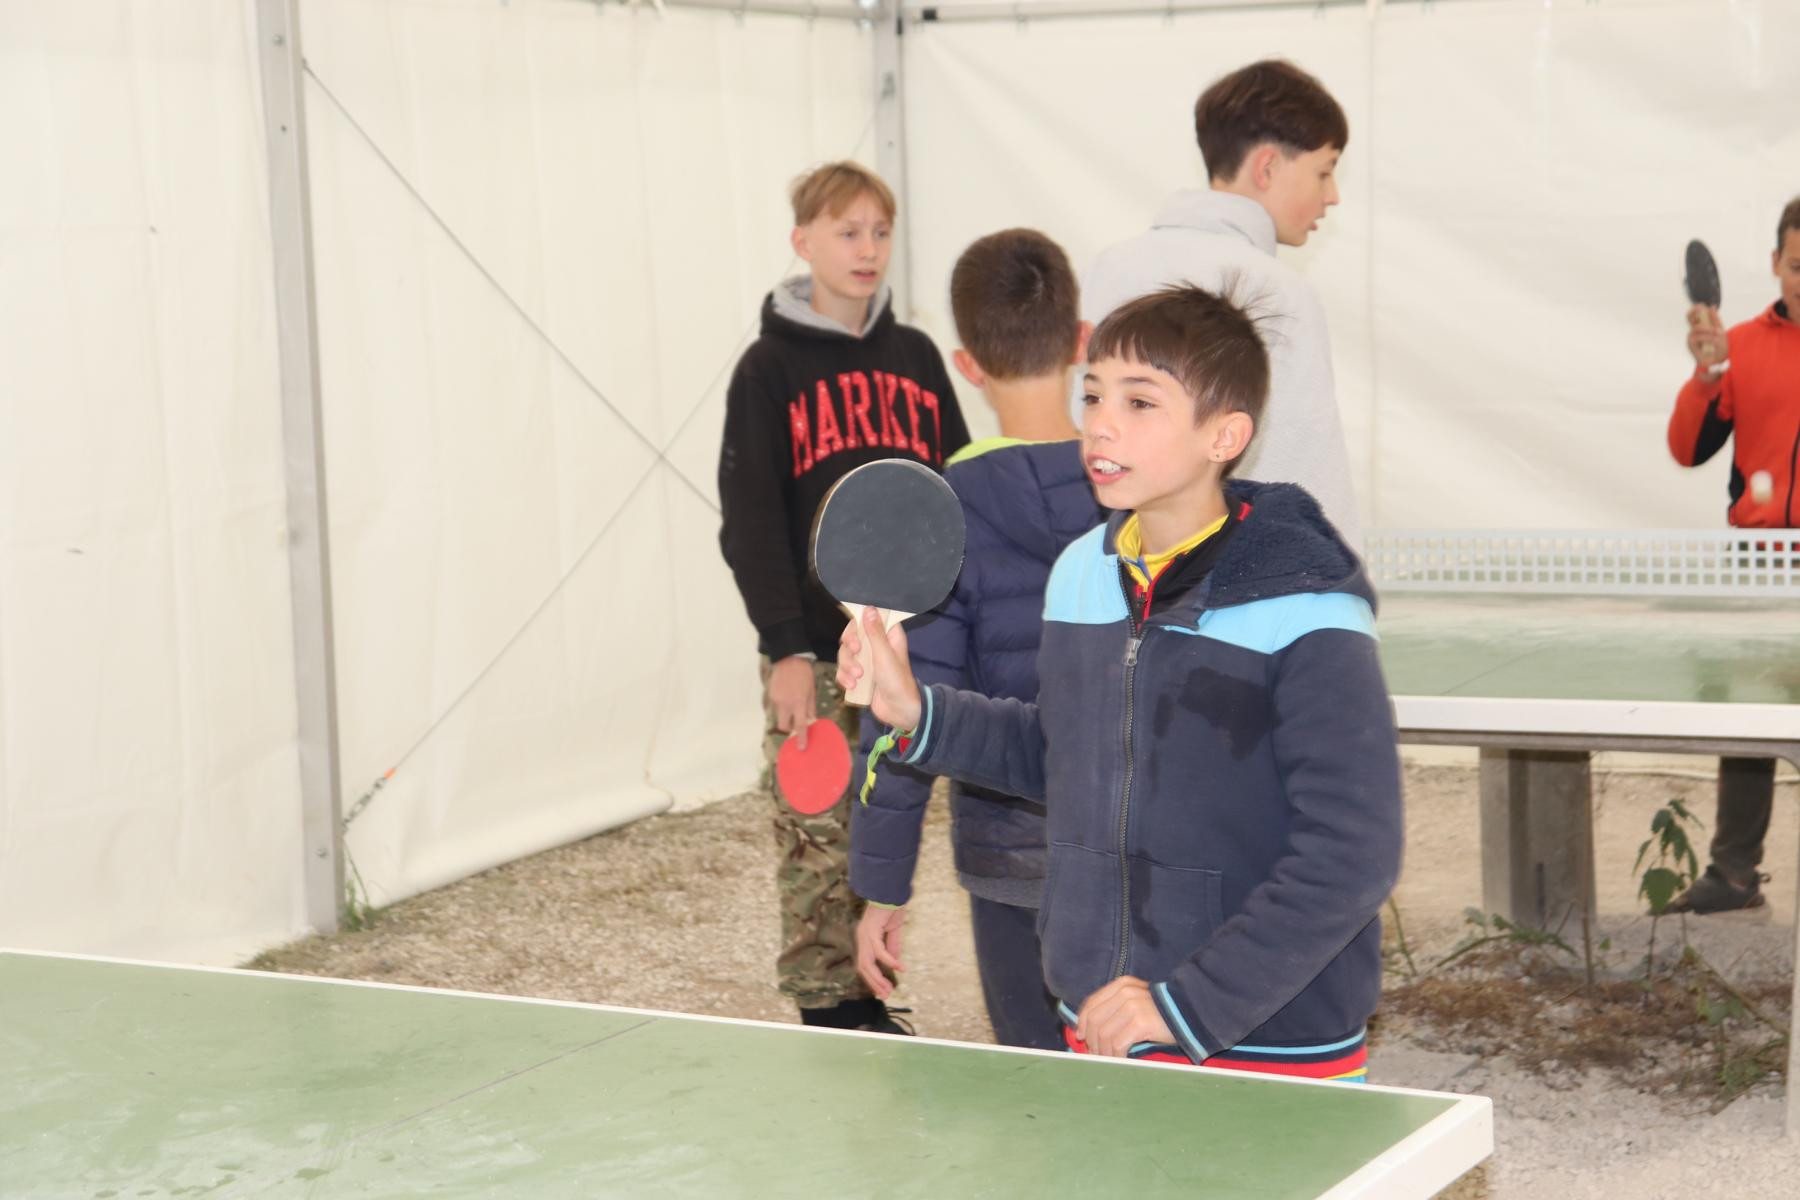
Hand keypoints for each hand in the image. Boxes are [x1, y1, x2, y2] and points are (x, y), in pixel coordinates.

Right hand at [766, 656, 816, 747]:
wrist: (788, 658)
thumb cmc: (804, 674)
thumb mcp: (812, 690)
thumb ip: (811, 707)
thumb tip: (811, 720)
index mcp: (798, 703)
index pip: (799, 725)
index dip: (801, 738)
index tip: (801, 748)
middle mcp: (785, 704)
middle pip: (783, 725)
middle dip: (788, 728)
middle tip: (794, 722)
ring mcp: (776, 700)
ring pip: (779, 715)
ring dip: (785, 714)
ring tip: (792, 701)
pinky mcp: (770, 695)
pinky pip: (776, 706)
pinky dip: (782, 705)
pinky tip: (786, 694)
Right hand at [836, 608, 921, 730]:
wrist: (898, 711)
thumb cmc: (897, 681)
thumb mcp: (885, 655)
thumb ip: (875, 633)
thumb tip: (869, 608)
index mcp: (888, 636)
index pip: (867, 620)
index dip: (857, 626)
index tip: (857, 638)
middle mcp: (876, 645)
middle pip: (852, 636)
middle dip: (850, 648)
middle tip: (856, 653)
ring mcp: (866, 661)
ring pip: (845, 654)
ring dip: (847, 665)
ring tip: (857, 678)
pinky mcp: (859, 675)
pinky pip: (843, 670)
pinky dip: (844, 677)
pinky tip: (852, 686)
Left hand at [855, 905, 906, 997]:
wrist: (891, 890)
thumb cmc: (892, 907)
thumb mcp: (893, 931)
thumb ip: (893, 947)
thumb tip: (895, 964)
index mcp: (865, 939)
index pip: (865, 964)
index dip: (872, 979)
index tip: (882, 992)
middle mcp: (861, 938)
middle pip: (863, 967)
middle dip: (874, 983)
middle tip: (886, 995)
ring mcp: (864, 935)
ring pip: (868, 963)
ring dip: (878, 978)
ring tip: (889, 989)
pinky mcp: (871, 930)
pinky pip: (880, 951)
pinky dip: (889, 960)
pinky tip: (899, 968)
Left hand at [1076, 976, 1173, 1058]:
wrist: (1189, 1013)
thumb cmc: (1160, 1012)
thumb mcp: (1136, 1001)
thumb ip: (1115, 1008)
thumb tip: (1086, 1029)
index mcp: (1121, 985)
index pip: (1092, 1004)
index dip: (1083, 1022)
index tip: (1081, 1036)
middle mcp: (1124, 993)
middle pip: (1095, 1020)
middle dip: (1092, 1040)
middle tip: (1096, 1054)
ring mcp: (1132, 1007)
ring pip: (1104, 1034)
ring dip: (1103, 1052)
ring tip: (1108, 1060)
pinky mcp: (1140, 1023)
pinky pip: (1118, 1044)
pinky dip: (1116, 1056)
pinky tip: (1120, 1061)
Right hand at [1686, 304, 1726, 369]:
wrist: (1719, 362)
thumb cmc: (1720, 347)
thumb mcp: (1720, 330)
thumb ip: (1715, 320)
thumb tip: (1712, 306)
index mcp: (1702, 326)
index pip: (1696, 314)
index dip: (1696, 309)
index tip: (1701, 305)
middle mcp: (1695, 331)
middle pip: (1689, 317)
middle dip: (1694, 312)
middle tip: (1701, 310)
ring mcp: (1692, 338)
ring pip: (1695, 328)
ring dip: (1707, 329)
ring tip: (1717, 333)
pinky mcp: (1691, 346)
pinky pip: (1696, 337)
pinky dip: (1707, 337)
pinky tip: (1713, 339)